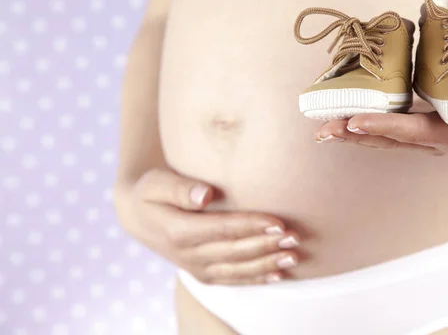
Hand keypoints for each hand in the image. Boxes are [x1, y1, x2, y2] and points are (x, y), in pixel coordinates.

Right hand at [114, 168, 299, 284]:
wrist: (138, 216)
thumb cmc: (152, 192)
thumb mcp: (157, 183)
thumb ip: (180, 188)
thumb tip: (206, 194)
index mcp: (177, 231)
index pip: (222, 229)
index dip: (251, 226)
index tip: (278, 221)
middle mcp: (188, 255)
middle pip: (234, 252)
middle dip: (267, 245)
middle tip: (294, 237)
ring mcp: (196, 267)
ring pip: (237, 270)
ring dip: (267, 264)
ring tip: (293, 256)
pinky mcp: (203, 274)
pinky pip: (232, 280)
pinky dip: (256, 279)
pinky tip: (278, 275)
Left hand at [314, 76, 447, 154]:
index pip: (412, 133)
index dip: (384, 128)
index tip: (355, 122)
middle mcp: (432, 140)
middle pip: (386, 140)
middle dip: (354, 135)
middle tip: (322, 131)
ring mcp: (423, 133)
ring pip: (380, 136)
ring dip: (351, 132)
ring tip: (321, 129)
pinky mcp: (419, 121)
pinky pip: (386, 124)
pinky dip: (362, 120)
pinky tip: (341, 114)